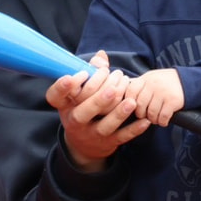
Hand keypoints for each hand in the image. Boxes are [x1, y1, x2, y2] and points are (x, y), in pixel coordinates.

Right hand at [47, 50, 148, 170]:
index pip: (55, 96)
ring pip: (104, 126)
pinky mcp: (107, 143)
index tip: (78, 74)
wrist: (84, 145)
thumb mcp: (79, 94)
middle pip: (83, 113)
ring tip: (131, 101)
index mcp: (65, 106)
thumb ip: (91, 73)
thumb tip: (102, 56)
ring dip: (118, 114)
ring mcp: (91, 134)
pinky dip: (134, 130)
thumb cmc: (83, 108)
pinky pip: (122, 137)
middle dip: (98, 100)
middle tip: (112, 88)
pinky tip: (145, 121)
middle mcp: (75, 120)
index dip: (63, 87)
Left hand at [127, 69, 183, 125]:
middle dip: (141, 114)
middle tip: (145, 115)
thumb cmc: (164, 82)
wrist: (187, 80)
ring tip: (155, 118)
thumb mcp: (150, 78)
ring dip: (152, 119)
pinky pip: (162, 117)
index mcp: (145, 79)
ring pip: (151, 113)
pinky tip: (163, 120)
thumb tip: (119, 91)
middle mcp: (153, 84)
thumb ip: (137, 85)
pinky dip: (162, 122)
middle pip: (139, 105)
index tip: (134, 107)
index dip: (130, 102)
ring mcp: (163, 93)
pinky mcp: (173, 101)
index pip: (130, 92)